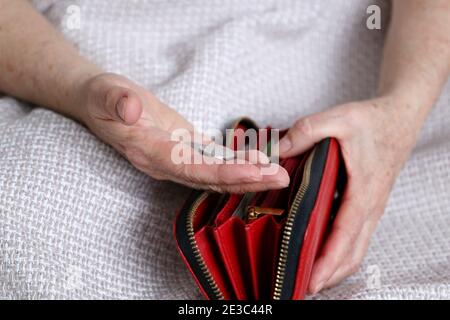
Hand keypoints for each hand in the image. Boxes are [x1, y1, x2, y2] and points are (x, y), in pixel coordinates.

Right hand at [76, 73, 289, 191]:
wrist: (101, 104)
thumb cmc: (102, 97)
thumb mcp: (104, 94)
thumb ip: (116, 102)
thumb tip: (131, 108)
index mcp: (149, 152)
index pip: (190, 168)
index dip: (222, 172)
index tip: (254, 172)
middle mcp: (165, 163)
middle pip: (209, 178)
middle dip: (245, 180)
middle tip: (280, 179)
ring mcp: (176, 159)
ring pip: (215, 174)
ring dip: (247, 176)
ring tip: (278, 175)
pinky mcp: (184, 150)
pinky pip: (213, 162)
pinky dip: (237, 164)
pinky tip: (259, 163)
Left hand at [278, 96, 421, 293]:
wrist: (399, 117)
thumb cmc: (373, 121)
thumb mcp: (337, 118)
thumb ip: (306, 132)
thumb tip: (276, 150)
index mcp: (363, 190)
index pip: (344, 234)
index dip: (328, 260)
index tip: (312, 280)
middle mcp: (369, 205)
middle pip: (352, 252)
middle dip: (330, 273)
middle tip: (304, 287)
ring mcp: (370, 207)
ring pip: (356, 247)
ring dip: (336, 266)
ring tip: (312, 276)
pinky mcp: (367, 204)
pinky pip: (356, 236)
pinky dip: (341, 251)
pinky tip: (323, 250)